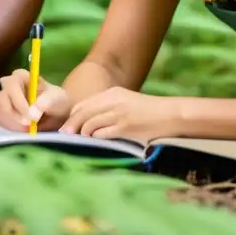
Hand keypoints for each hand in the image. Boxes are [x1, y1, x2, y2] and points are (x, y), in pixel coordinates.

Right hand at [0, 69, 69, 131]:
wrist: (58, 113)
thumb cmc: (57, 101)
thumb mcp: (57, 99)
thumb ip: (46, 102)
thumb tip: (32, 113)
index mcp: (20, 76)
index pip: (11, 85)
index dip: (19, 102)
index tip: (31, 118)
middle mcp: (8, 86)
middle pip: (0, 99)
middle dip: (13, 115)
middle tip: (28, 126)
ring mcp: (3, 100)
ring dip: (12, 124)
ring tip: (27, 131)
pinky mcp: (1, 114)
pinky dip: (9, 130)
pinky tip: (22, 132)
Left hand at [62, 87, 181, 144]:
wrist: (171, 115)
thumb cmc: (148, 111)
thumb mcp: (126, 101)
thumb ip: (108, 107)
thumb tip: (86, 120)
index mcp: (112, 93)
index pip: (84, 104)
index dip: (72, 116)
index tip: (66, 125)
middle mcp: (113, 101)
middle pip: (83, 113)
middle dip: (71, 125)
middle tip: (64, 135)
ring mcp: (119, 114)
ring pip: (90, 123)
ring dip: (82, 133)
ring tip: (81, 139)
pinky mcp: (125, 127)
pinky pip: (102, 134)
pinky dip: (95, 138)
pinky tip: (94, 141)